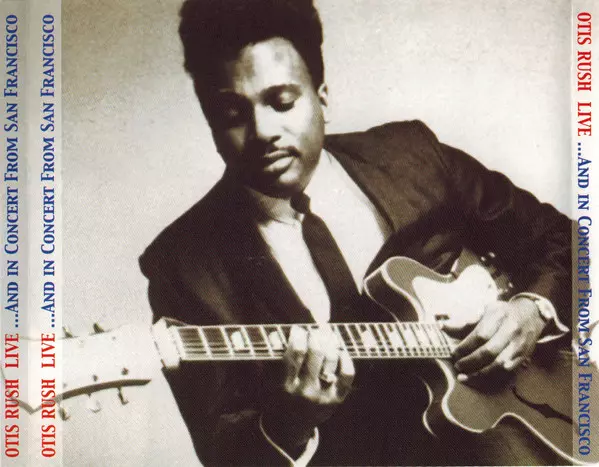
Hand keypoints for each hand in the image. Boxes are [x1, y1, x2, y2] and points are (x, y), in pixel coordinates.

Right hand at [263, 325, 354, 452]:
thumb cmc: (278, 398)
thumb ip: (271, 359)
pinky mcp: (336, 400)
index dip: (298, 336)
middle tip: (314, 330)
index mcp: (285, 386)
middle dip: (315, 336)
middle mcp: (305, 391)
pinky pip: (347, 375)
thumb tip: (274, 335)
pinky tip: (340, 351)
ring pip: (331, 361)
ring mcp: (323, 396)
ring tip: (327, 336)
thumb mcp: (268, 382)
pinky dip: (346, 360)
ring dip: (330, 344)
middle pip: (315, 354)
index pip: (295, 354)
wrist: (289, 428)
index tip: (298, 329)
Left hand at [443, 298, 545, 381]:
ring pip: (499, 364)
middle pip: (489, 351)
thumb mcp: (484, 311)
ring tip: (464, 376)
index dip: (465, 346)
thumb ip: (464, 322)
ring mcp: (518, 345)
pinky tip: (478, 377)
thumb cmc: (502, 313)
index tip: (454, 353)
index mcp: (498, 316)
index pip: (480, 335)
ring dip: (479, 373)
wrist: (531, 315)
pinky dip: (491, 376)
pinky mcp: (523, 356)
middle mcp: (511, 330)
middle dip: (470, 361)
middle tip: (457, 365)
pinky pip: (506, 370)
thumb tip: (443, 327)